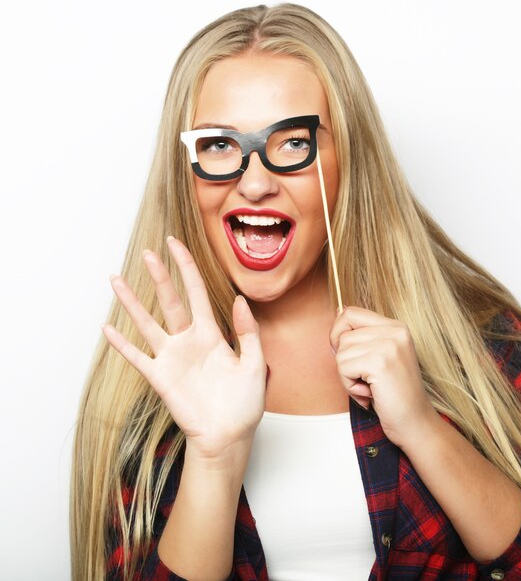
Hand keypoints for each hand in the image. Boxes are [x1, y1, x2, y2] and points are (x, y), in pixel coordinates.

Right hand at [102, 236, 265, 459]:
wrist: (229, 435)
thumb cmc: (244, 403)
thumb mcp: (255, 364)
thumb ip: (248, 332)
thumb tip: (239, 299)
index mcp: (212, 333)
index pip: (197, 292)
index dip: (187, 267)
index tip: (175, 244)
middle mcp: (188, 340)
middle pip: (170, 301)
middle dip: (159, 276)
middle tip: (147, 253)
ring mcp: (172, 358)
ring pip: (147, 323)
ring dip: (131, 303)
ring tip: (116, 280)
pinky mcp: (160, 377)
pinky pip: (137, 356)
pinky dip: (121, 344)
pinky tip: (107, 328)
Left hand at [330, 306, 436, 448]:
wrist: (415, 423)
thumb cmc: (393, 394)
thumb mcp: (379, 357)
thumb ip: (362, 335)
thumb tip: (338, 310)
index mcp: (396, 327)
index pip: (350, 313)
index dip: (339, 334)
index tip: (349, 356)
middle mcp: (395, 331)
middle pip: (342, 335)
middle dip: (345, 362)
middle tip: (366, 379)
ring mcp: (389, 345)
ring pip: (340, 353)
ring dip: (348, 377)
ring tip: (370, 388)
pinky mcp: (380, 362)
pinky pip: (343, 368)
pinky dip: (350, 386)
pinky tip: (370, 394)